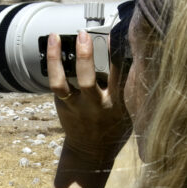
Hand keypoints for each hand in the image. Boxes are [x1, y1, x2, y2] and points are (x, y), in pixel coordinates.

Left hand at [47, 31, 130, 165]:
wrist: (92, 152)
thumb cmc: (115, 126)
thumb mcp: (130, 110)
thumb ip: (129, 88)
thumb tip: (133, 55)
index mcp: (117, 105)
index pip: (120, 76)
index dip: (118, 55)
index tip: (118, 36)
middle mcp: (95, 105)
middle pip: (89, 80)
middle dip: (85, 57)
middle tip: (84, 35)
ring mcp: (76, 106)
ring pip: (63, 83)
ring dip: (57, 59)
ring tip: (56, 37)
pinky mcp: (64, 105)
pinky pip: (55, 84)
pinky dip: (53, 64)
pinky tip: (52, 46)